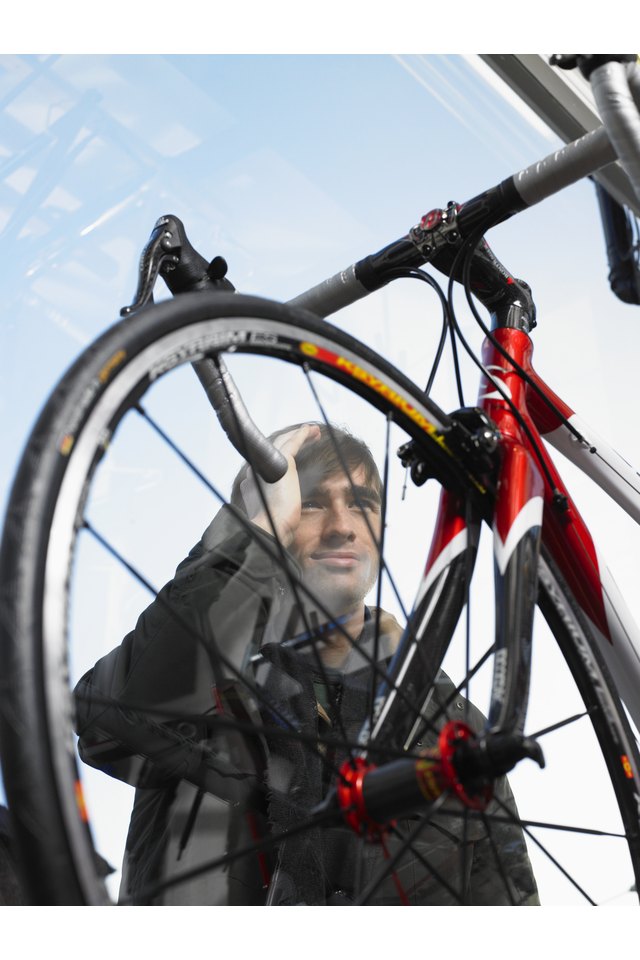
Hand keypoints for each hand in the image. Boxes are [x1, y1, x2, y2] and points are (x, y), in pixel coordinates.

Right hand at [241, 424, 320, 546]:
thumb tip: (283, 516)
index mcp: (252, 485)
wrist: (272, 526)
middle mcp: (256, 471)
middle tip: (305, 437)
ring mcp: (267, 464)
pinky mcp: (282, 461)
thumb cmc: (275, 528)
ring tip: (312, 431)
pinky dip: (302, 434)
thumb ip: (276, 511)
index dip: (278, 457)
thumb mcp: (274, 518)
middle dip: (289, 441)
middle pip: (274, 449)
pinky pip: (293, 441)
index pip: (265, 465)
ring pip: (283, 442)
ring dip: (298, 435)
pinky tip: (311, 430)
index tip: (291, 455)